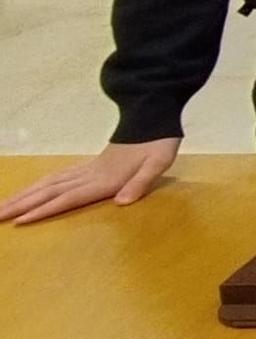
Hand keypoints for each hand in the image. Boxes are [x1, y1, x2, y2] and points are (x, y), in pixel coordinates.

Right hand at [0, 138, 181, 224]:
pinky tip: (31, 190)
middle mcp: (88, 174)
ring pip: (48, 183)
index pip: (68, 197)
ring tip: (3, 206)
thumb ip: (140, 183)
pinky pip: (56, 177)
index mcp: (103, 179)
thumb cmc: (157, 144)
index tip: (20, 220)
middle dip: (22, 204)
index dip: (45, 209)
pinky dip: (39, 185)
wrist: (152, 118)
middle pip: (49, 191)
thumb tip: (122, 202)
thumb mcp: (157, 163)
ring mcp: (86, 168)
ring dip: (25, 195)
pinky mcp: (88, 165)